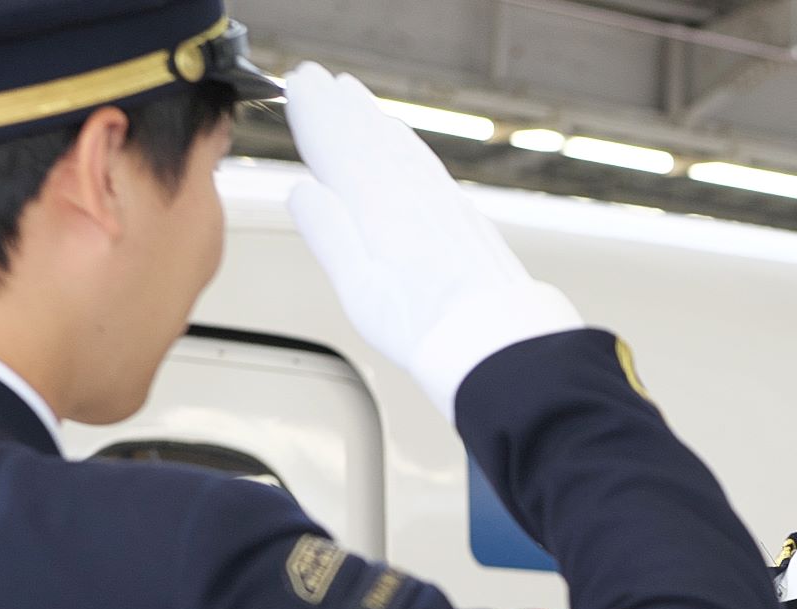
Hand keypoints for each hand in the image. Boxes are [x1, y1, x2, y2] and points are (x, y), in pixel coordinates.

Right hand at [282, 63, 583, 418]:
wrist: (499, 342)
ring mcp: (443, 202)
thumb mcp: (360, 288)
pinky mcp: (464, 216)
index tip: (297, 87)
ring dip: (372, 117)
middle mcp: (415, 196)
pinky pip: (427, 163)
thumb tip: (303, 192)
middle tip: (316, 77)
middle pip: (369, 138)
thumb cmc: (429, 328)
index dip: (315, 115)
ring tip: (352, 95)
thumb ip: (330, 234)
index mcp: (382, 209)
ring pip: (400, 145)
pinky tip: (402, 140)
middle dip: (339, 106)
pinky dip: (407, 142)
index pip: (339, 148)